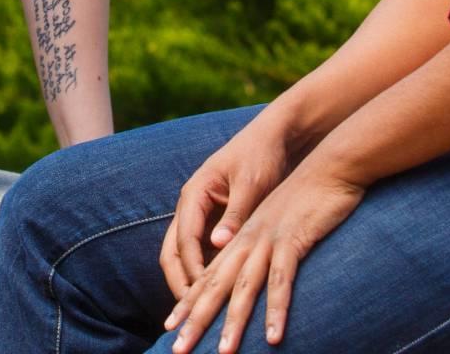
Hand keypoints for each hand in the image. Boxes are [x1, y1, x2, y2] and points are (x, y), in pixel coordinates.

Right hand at [160, 112, 299, 299]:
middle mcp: (192, 206)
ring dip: (189, 280)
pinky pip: (203, 252)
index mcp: (195, 193)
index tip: (201, 294)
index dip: (191, 269)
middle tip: (190, 312)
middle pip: (173, 251)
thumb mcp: (251, 183)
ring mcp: (201, 214)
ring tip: (201, 310)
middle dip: (179, 282)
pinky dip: (206, 272)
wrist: (276, 137)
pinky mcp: (215, 221)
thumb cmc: (263, 155)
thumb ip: (235, 214)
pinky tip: (218, 292)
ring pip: (184, 254)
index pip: (184, 239)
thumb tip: (218, 244)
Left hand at [162, 163, 364, 352]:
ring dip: (234, 322)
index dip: (188, 302)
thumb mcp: (274, 226)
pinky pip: (282, 280)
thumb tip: (248, 279)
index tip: (172, 329)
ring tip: (224, 352)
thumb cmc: (304, 200)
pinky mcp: (292, 239)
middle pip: (213, 284)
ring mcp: (267, 239)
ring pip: (244, 286)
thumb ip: (257, 250)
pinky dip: (277, 309)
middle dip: (196, 319)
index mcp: (239, 238)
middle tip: (179, 349)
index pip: (205, 275)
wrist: (328, 167)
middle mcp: (246, 240)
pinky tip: (274, 336)